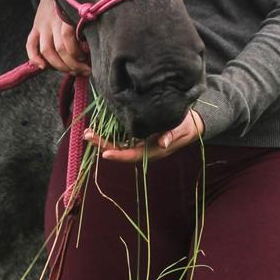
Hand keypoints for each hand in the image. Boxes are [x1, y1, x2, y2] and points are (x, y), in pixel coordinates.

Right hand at [26, 0, 90, 74]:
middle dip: (72, 64)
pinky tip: (43, 67)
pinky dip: (34, 57)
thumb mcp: (83, 8)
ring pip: (47, 50)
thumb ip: (86, 24)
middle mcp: (53, 19)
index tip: (90, 61)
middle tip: (84, 71)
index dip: (78, 53)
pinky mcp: (35, 27)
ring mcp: (42, 24)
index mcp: (67, 13)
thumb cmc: (76, 1)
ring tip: (72, 71)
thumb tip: (93, 48)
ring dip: (59, 65)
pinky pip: (30, 44)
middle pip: (59, 48)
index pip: (68, 38)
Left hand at [83, 107, 204, 162]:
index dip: (118, 155)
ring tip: (88, 131)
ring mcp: (140, 143)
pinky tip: (99, 126)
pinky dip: (110, 133)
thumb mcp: (182, 129)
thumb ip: (172, 135)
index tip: (104, 153)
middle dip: (103, 145)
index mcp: (153, 151)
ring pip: (119, 145)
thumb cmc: (187, 126)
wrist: (192, 124)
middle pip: (120, 151)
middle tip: (87, 135)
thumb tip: (162, 143)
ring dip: (103, 139)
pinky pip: (122, 137)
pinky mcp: (139, 136)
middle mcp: (144, 149)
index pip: (133, 155)